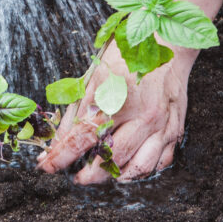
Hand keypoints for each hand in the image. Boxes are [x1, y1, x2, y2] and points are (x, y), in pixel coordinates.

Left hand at [37, 0, 222, 183]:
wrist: (168, 43)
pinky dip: (141, 171)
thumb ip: (77, 108)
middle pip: (110, 158)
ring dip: (114, 178)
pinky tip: (126, 170)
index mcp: (117, 97)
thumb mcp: (95, 74)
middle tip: (73, 176)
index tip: (47, 166)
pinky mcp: (175, 129)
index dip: (61, 156)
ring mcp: (161, 124)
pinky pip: (160, 162)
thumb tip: (58, 137)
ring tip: (98, 175)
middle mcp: (142, 115)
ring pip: (137, 167)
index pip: (83, 137)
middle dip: (87, 174)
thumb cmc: (128, 55)